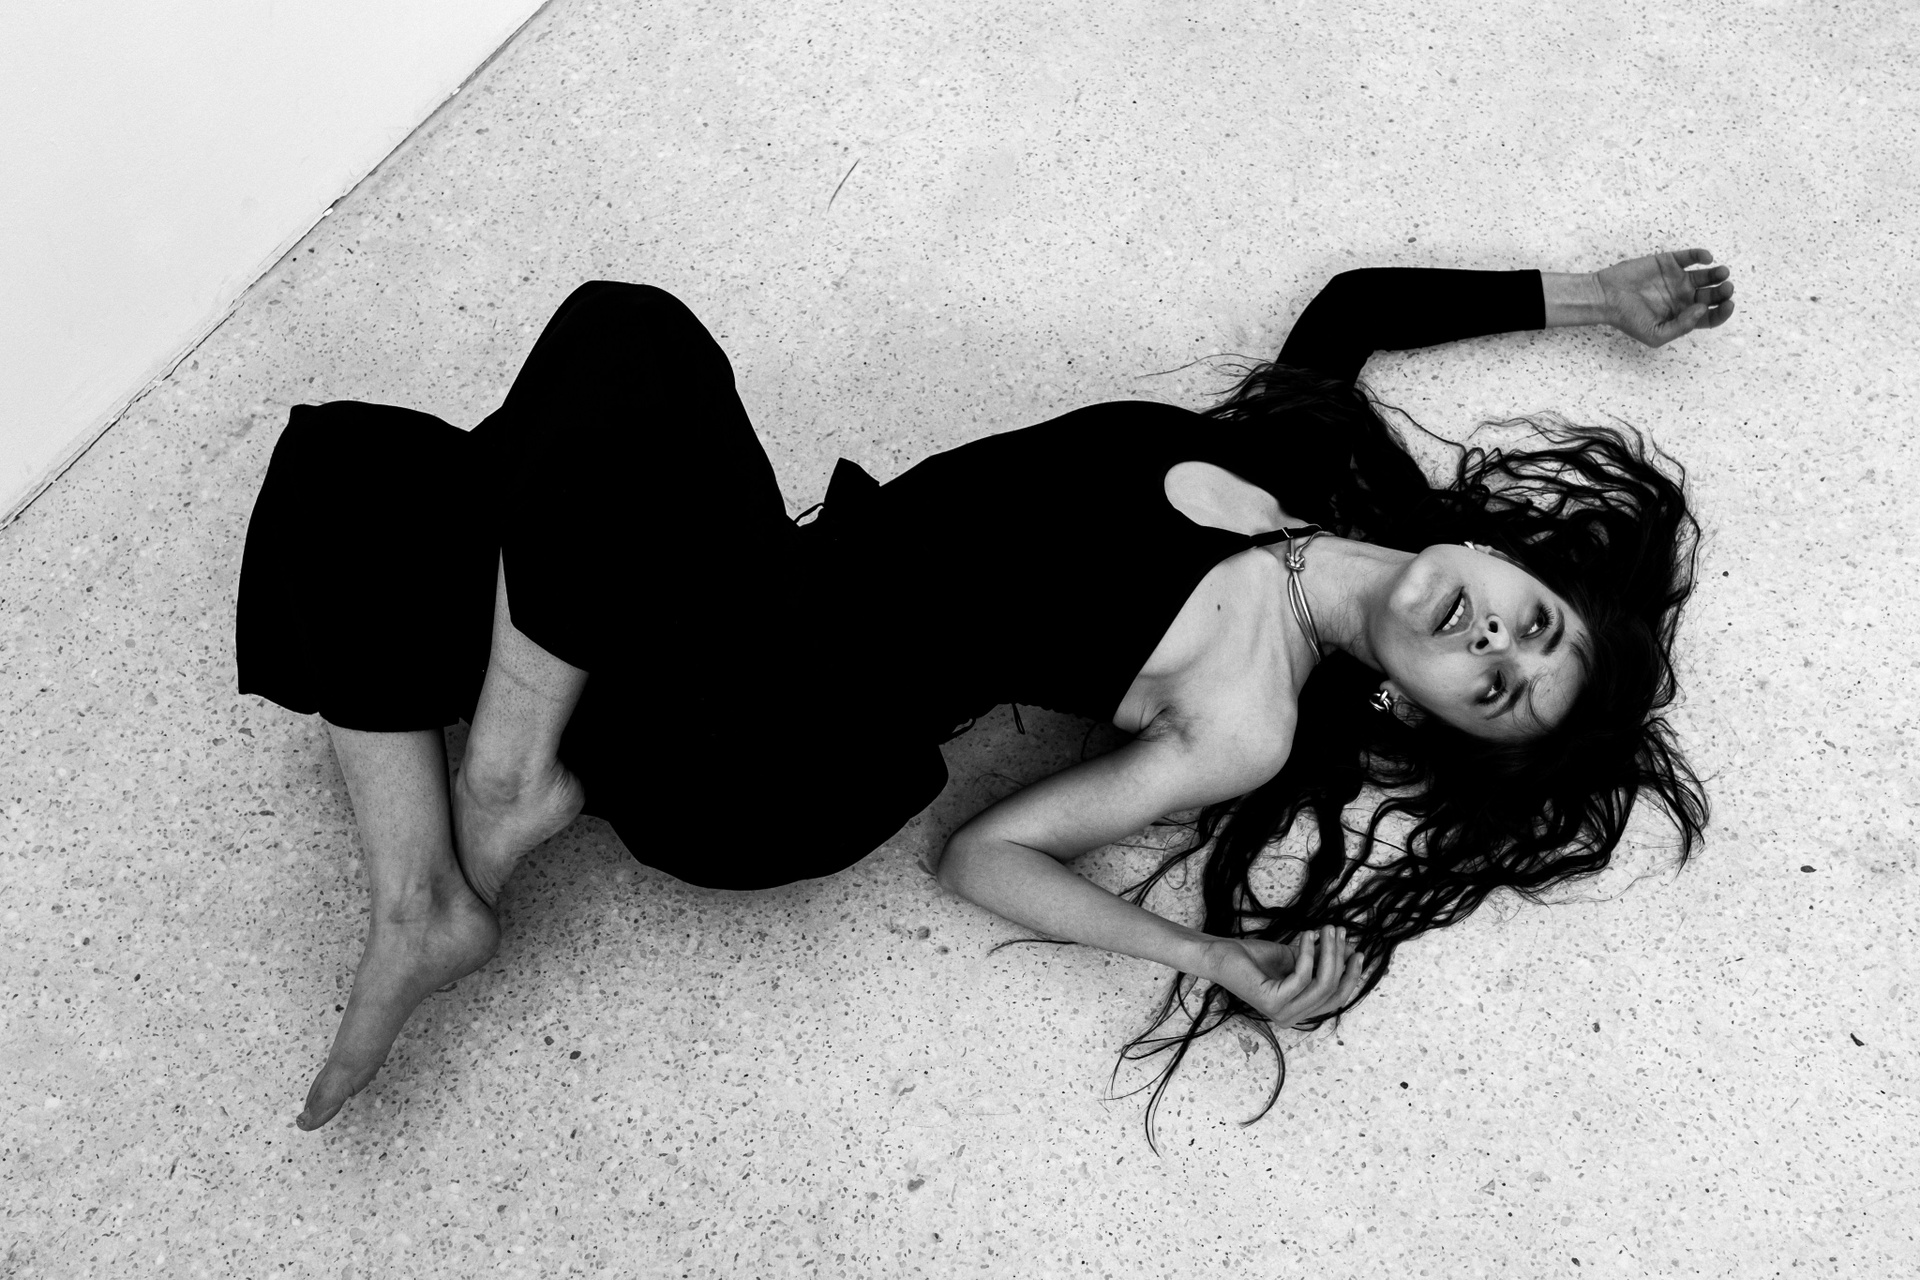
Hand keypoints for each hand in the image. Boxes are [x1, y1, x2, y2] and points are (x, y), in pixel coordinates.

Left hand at [1201, 924, 1369, 1029]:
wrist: (1222, 956)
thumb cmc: (1255, 958)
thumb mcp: (1295, 959)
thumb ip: (1321, 960)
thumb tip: (1350, 951)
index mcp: (1299, 1011)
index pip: (1336, 999)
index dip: (1351, 976)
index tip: (1358, 952)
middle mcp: (1292, 1018)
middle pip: (1332, 992)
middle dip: (1342, 960)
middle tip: (1341, 932)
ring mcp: (1281, 1013)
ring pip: (1321, 985)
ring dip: (1328, 953)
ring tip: (1327, 929)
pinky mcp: (1271, 1002)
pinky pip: (1302, 977)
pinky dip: (1309, 953)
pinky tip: (1307, 935)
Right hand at [1596, 248, 1735, 347]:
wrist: (1606, 298)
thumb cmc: (1628, 320)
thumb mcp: (1655, 335)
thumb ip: (1682, 327)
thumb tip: (1701, 309)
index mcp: (1683, 316)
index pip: (1711, 316)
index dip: (1723, 312)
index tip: (1729, 304)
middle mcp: (1684, 298)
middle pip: (1713, 294)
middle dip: (1724, 291)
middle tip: (1727, 288)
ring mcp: (1677, 279)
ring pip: (1707, 275)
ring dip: (1719, 273)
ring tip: (1722, 273)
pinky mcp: (1669, 262)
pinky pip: (1691, 256)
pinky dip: (1701, 255)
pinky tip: (1706, 258)